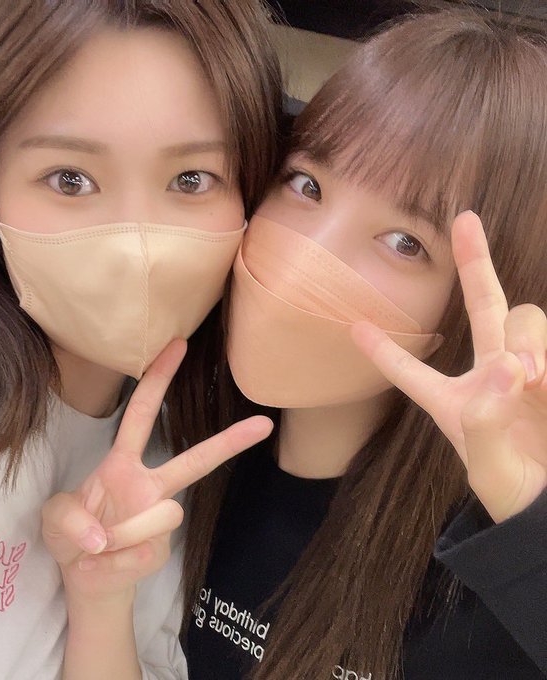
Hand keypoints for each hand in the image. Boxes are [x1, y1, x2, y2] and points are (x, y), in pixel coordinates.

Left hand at [42, 339, 272, 599]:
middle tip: (263, 424)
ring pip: (164, 516)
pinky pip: (144, 555)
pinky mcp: (162, 551)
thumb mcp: (53, 519)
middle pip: (194, 461)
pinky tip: (103, 568)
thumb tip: (102, 538)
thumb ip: (69, 519)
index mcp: (123, 464)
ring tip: (97, 549)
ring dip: (122, 536)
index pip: (142, 414)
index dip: (158, 380)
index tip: (178, 345)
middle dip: (228, 441)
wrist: (85, 582)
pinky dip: (114, 566)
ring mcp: (160, 518)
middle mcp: (149, 486)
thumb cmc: (72, 537)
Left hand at [352, 211, 546, 522]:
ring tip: (531, 379)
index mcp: (452, 402)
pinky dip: (544, 353)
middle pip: (483, 308)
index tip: (354, 326)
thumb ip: (488, 423)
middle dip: (475, 263)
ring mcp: (526, 371)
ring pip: (523, 320)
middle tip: (465, 219)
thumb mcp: (489, 469)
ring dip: (526, 339)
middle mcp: (489, 376)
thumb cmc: (512, 491)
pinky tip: (542, 382)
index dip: (384, 351)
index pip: (410, 372)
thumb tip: (505, 369)